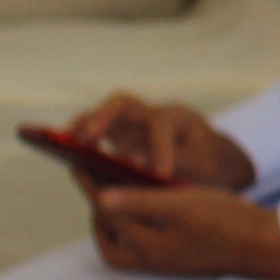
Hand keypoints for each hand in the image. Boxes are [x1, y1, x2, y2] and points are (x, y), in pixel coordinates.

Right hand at [59, 94, 255, 187]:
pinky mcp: (118, 134)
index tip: (157, 175)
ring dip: (85, 125)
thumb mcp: (203, 167)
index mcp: (179, 118)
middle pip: (122, 104)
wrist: (210, 160)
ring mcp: (132, 122)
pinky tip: (69, 154)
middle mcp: (152, 112)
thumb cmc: (207, 164)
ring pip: (102, 115)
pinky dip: (81, 136)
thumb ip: (175, 167)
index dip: (157, 149)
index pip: (161, 125)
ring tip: (69, 145)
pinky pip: (95, 129)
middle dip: (103, 118)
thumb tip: (141, 171)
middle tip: (88, 139)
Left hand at [86, 182, 279, 279]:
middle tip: (95, 186)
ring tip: (118, 197)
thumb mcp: (181, 204)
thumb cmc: (226, 221)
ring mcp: (169, 262)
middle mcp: (154, 259)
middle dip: (98, 216)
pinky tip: (152, 209)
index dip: (92, 187)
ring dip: (117, 224)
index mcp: (149, 246)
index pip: (108, 213)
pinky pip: (148, 244)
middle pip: (110, 242)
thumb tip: (101, 197)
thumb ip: (139, 202)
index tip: (79, 165)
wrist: (266, 245)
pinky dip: (140, 227)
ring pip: (128, 247)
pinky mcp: (183, 258)